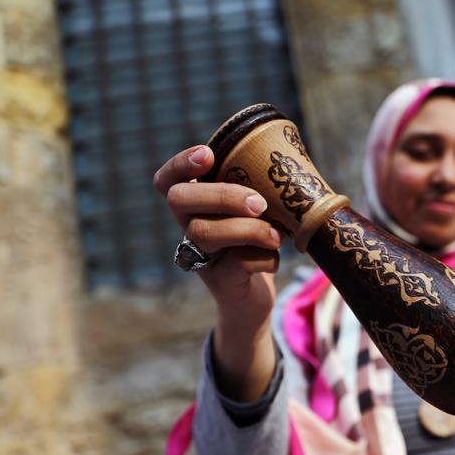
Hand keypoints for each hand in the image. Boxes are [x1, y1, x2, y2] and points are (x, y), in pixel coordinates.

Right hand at [153, 145, 282, 401]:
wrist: (254, 300)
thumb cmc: (259, 244)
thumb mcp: (257, 214)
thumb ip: (259, 191)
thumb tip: (285, 162)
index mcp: (197, 205)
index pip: (168, 180)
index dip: (180, 164)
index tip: (208, 154)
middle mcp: (188, 226)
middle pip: (180, 200)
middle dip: (223, 195)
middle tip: (260, 204)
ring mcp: (199, 255)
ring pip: (204, 232)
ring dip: (248, 229)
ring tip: (276, 236)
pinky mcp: (219, 281)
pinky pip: (237, 262)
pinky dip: (264, 258)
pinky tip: (274, 259)